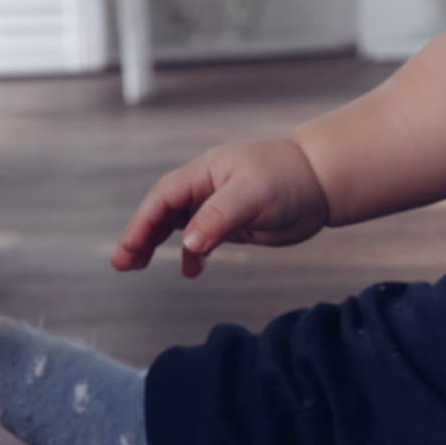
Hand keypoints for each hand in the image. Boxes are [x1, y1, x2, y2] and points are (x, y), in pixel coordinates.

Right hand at [110, 138, 330, 277]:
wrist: (323, 182)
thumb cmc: (288, 179)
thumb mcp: (252, 196)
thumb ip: (218, 218)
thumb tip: (188, 244)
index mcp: (205, 173)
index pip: (163, 197)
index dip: (142, 222)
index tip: (129, 249)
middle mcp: (206, 187)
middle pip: (163, 210)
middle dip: (141, 235)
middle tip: (123, 263)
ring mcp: (219, 205)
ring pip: (178, 224)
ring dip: (158, 243)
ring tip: (139, 266)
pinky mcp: (233, 222)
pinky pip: (202, 238)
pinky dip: (193, 253)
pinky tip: (192, 271)